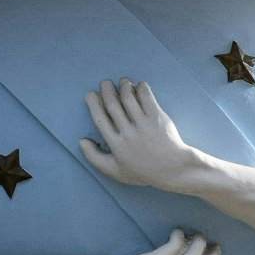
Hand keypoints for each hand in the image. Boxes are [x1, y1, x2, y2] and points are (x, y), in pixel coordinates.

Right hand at [82, 80, 205, 189]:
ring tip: (123, 82)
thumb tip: (81, 140)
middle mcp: (128, 133)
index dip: (93, 104)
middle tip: (105, 83)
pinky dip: (141, 88)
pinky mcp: (158, 118)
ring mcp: (144, 125)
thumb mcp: (116, 171)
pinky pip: (147, 97)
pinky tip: (139, 86)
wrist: (173, 168)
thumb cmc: (143, 171)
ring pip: (129, 98)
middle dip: (107, 90)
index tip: (91, 94)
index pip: (100, 119)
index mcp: (116, 145)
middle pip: (113, 105)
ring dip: (124, 86)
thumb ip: (94, 157)